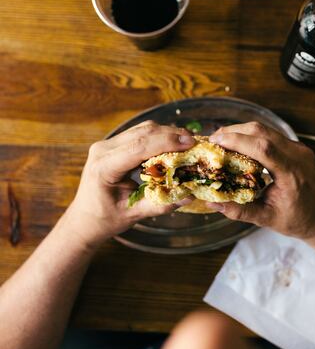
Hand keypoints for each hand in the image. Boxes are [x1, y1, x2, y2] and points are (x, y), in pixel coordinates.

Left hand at [63, 121, 194, 246]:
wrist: (85, 219)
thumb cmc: (106, 219)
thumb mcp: (133, 215)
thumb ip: (160, 204)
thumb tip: (189, 196)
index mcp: (104, 167)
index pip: (139, 147)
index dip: (166, 142)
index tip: (190, 143)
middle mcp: (103, 149)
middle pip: (143, 132)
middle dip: (171, 134)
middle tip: (195, 142)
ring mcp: (107, 144)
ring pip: (142, 129)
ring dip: (167, 133)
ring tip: (188, 143)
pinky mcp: (113, 144)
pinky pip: (139, 133)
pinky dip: (159, 136)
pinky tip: (173, 144)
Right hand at [207, 122, 314, 243]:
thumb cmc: (299, 220)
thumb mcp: (267, 219)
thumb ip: (240, 211)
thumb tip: (213, 203)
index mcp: (292, 174)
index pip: (263, 148)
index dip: (237, 140)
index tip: (215, 142)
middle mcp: (298, 156)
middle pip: (262, 131)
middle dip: (234, 131)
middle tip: (212, 140)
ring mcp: (299, 149)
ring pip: (265, 129)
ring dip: (241, 131)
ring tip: (221, 140)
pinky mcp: (297, 147)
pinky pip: (271, 134)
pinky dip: (251, 136)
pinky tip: (239, 144)